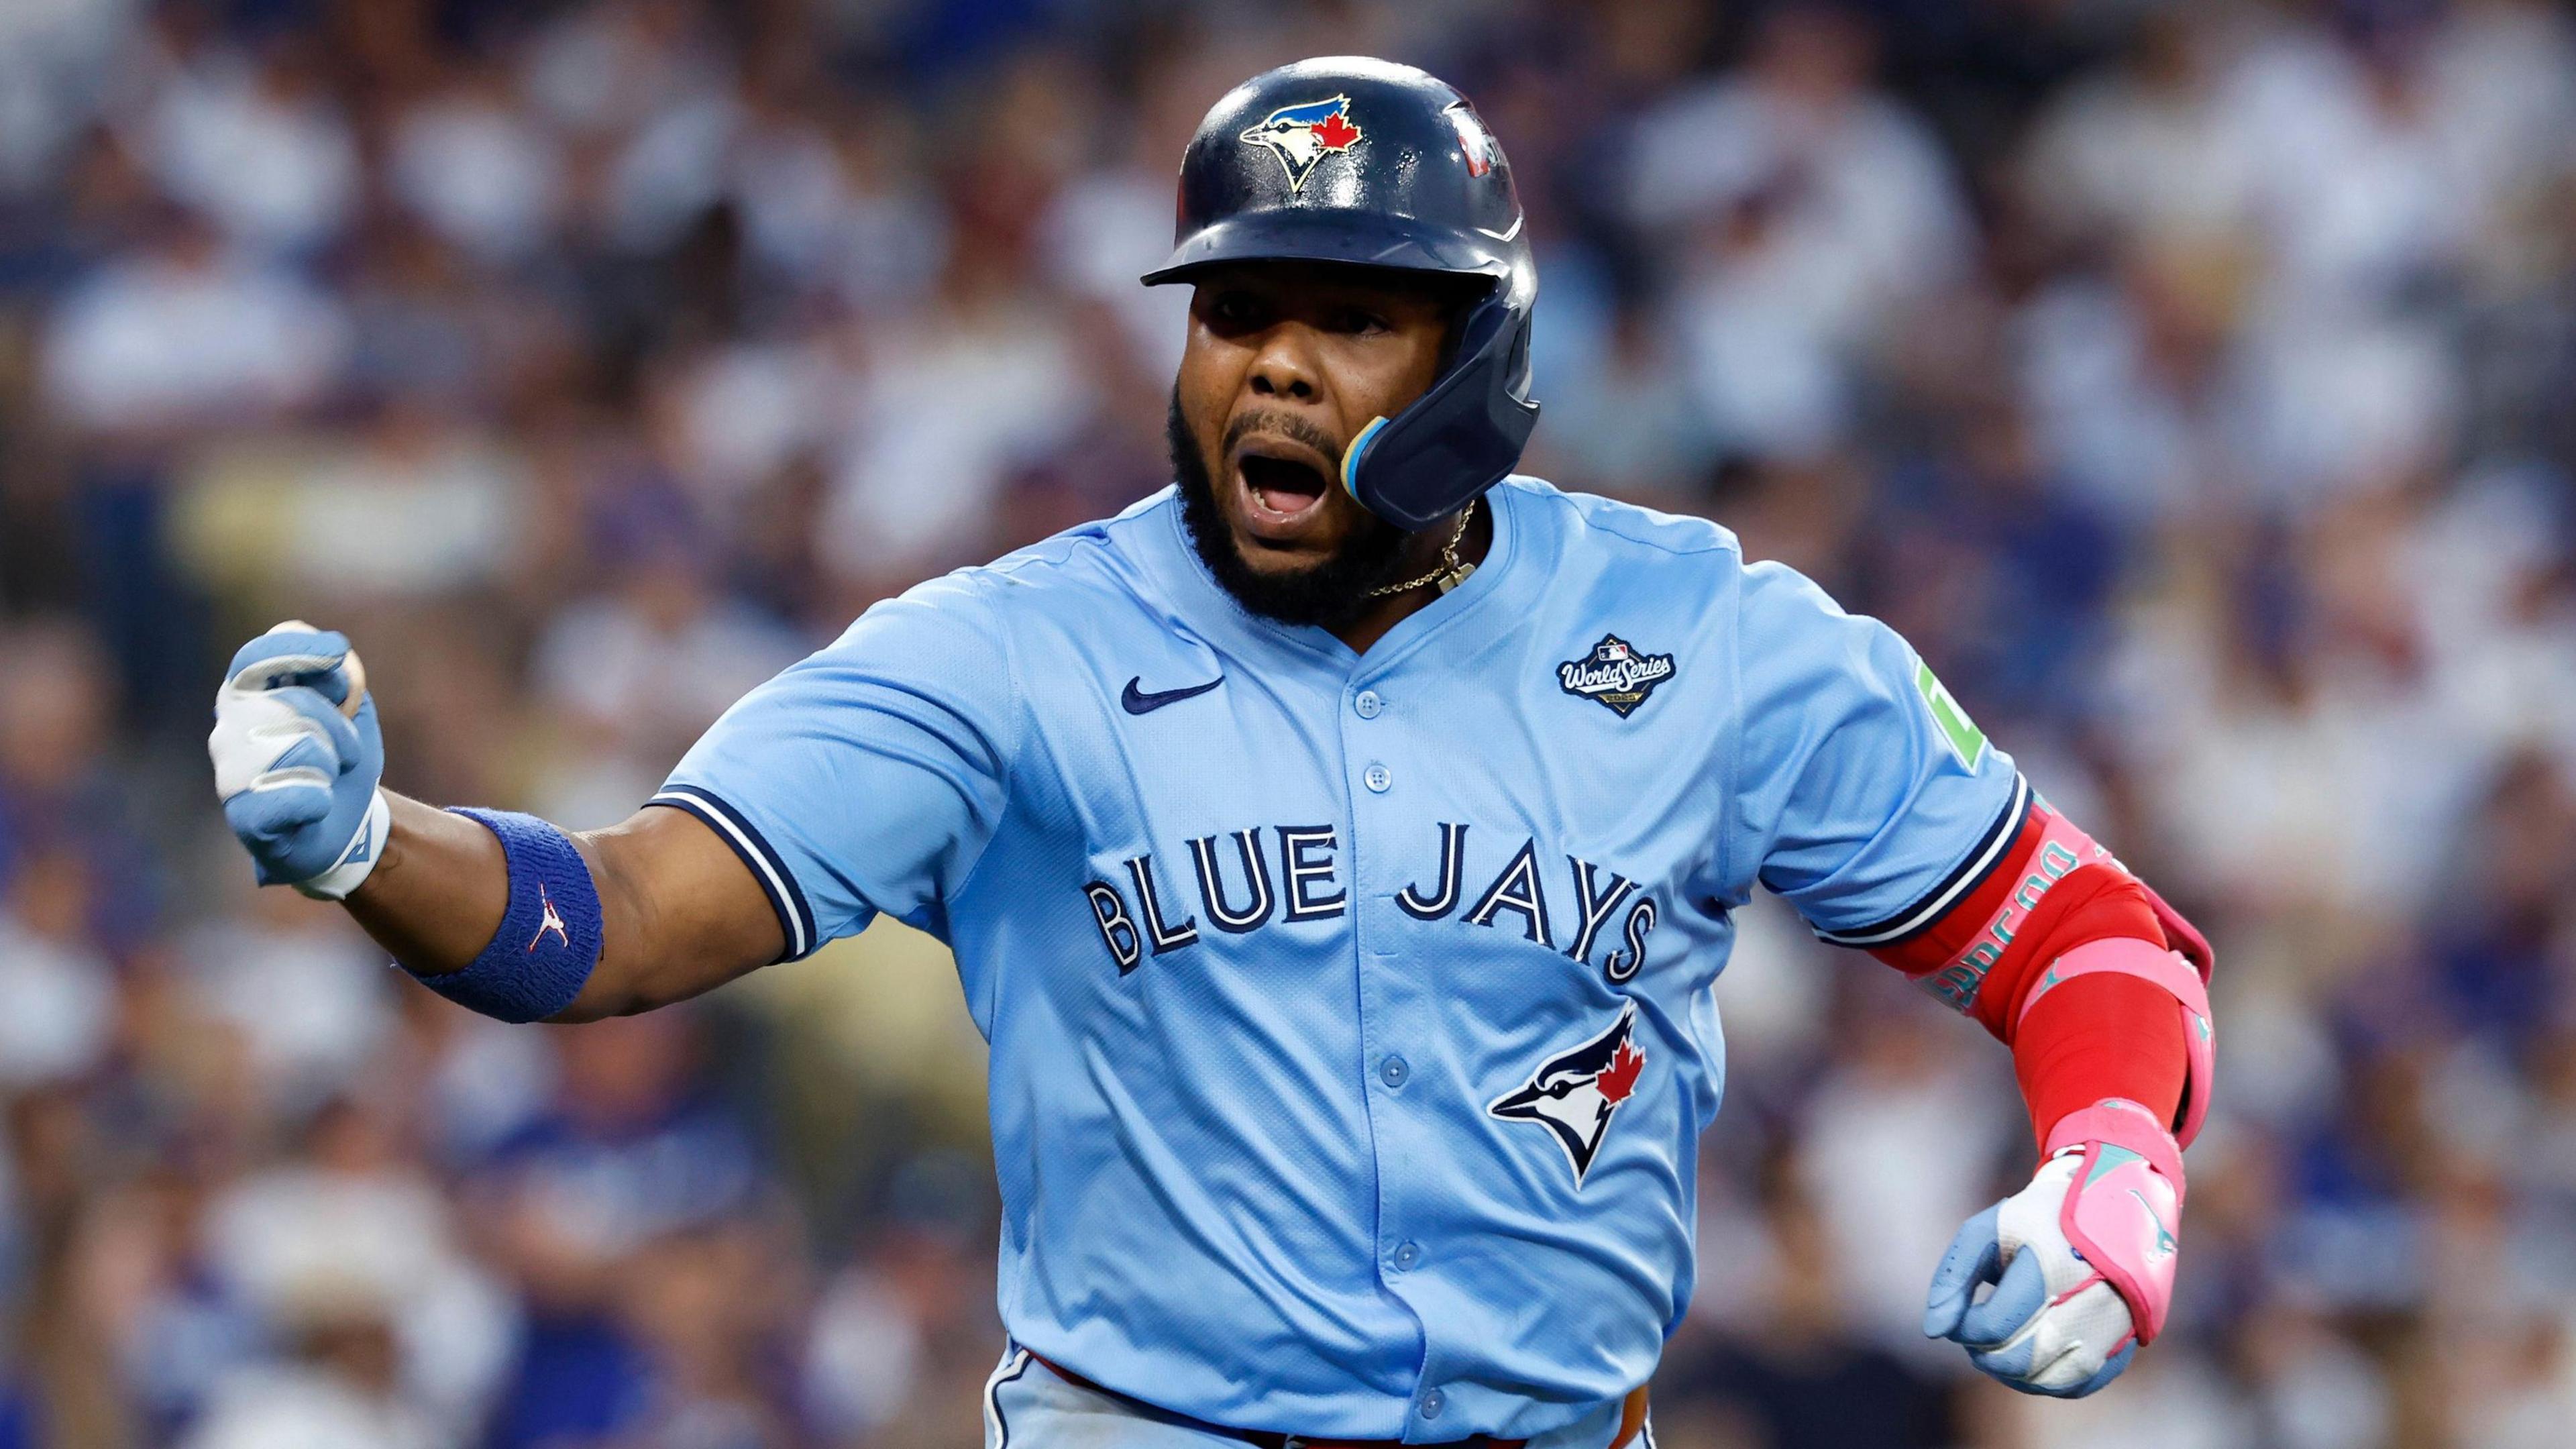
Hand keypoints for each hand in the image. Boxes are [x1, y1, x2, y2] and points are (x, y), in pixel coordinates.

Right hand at [209, 622, 387, 897]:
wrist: (340, 832)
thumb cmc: (340, 762)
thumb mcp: (353, 715)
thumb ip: (344, 681)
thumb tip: (339, 659)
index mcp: (248, 698)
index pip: (255, 658)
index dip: (295, 649)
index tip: (337, 650)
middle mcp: (228, 730)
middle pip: (291, 701)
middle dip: (336, 725)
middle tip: (346, 752)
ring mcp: (230, 774)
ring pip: (300, 748)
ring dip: (332, 764)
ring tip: (327, 779)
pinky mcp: (244, 818)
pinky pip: (298, 797)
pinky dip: (320, 801)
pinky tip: (315, 808)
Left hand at [1924, 1100, 2182, 1397]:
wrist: (2105, 1208)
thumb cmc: (2034, 1222)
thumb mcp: (1985, 1231)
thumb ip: (1953, 1277)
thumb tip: (1935, 1330)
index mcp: (2052, 1266)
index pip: (1995, 1326)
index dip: (1964, 1328)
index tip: (1959, 1314)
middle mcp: (2091, 1301)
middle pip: (2022, 1359)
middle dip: (1985, 1354)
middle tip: (1975, 1334)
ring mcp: (2115, 1326)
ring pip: (2052, 1380)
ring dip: (2013, 1375)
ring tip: (1997, 1348)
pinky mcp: (2127, 1341)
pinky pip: (2080, 1383)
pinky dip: (2047, 1381)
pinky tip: (2029, 1359)